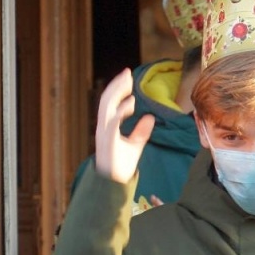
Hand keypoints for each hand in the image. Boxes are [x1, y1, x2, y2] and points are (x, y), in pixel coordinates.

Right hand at [93, 68, 152, 183]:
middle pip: (106, 100)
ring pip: (106, 106)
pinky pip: (112, 122)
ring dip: (117, 92)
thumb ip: (141, 131)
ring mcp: (104, 133)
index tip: (129, 78)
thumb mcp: (135, 145)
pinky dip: (121, 111)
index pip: (110, 102)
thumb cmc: (122, 165)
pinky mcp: (108, 141)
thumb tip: (150, 117)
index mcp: (108, 126)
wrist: (115, 182)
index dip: (117, 89)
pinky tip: (131, 103)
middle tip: (128, 72)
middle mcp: (103, 126)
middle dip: (116, 85)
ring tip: (128, 81)